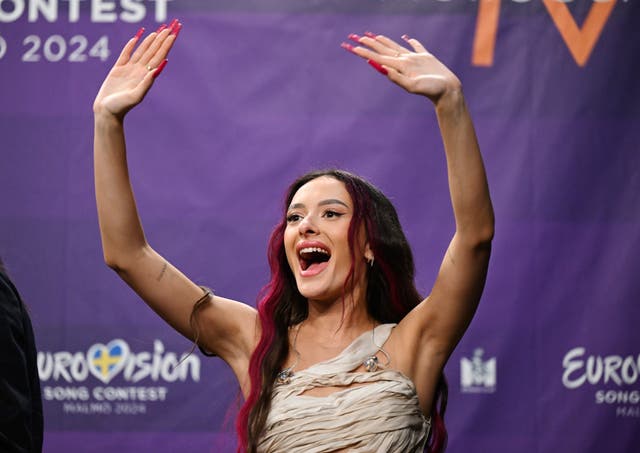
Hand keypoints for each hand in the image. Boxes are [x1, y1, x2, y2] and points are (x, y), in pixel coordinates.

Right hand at [93, 20, 181, 118]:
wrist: (107, 111)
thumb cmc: (121, 107)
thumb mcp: (135, 96)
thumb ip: (146, 84)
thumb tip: (156, 70)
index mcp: (146, 77)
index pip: (159, 57)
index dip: (166, 46)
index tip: (173, 35)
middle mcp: (140, 72)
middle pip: (153, 52)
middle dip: (161, 40)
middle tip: (169, 28)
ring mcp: (129, 70)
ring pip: (142, 51)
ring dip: (150, 41)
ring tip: (157, 31)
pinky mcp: (118, 69)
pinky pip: (126, 54)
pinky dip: (131, 45)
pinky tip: (137, 38)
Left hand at [342, 32, 461, 104]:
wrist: (448, 92)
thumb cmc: (431, 90)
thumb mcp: (412, 86)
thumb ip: (397, 78)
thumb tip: (381, 68)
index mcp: (398, 67)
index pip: (377, 57)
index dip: (364, 51)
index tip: (351, 45)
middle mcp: (403, 62)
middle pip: (381, 50)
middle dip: (367, 43)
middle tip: (353, 36)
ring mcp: (414, 59)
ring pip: (394, 46)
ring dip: (382, 41)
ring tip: (372, 35)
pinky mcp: (426, 57)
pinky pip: (416, 46)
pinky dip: (410, 41)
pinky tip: (405, 37)